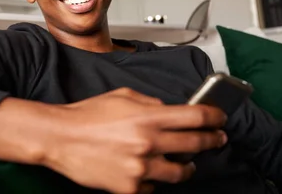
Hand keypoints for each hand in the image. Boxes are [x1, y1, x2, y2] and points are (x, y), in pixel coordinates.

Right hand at [45, 88, 227, 193]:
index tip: (220, 118)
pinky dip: (154, 178)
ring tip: (187, 163)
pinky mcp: (130, 188)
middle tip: (218, 139)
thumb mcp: (124, 96)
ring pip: (180, 172)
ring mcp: (140, 168)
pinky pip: (154, 185)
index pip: (195, 117)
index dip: (214, 117)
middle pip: (194, 144)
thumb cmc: (89, 115)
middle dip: (212, 140)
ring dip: (187, 166)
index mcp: (148, 117)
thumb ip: (151, 104)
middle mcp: (148, 143)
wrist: (61, 138)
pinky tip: (147, 170)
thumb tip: (170, 111)